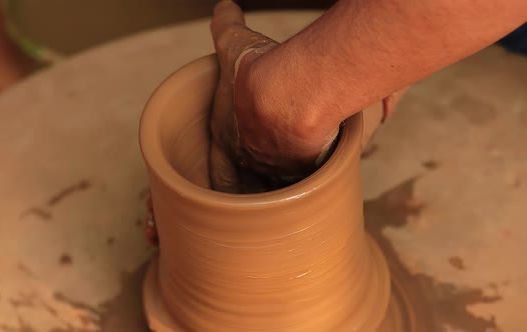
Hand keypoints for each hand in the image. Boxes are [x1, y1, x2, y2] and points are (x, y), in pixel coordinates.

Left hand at [210, 0, 317, 193]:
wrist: (290, 93)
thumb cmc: (257, 72)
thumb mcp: (233, 43)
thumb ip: (226, 24)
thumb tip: (225, 5)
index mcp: (225, 138)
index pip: (218, 166)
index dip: (222, 169)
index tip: (229, 172)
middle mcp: (248, 158)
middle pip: (249, 175)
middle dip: (255, 175)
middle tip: (264, 174)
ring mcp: (275, 167)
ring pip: (277, 179)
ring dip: (282, 177)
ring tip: (291, 173)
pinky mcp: (304, 171)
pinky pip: (304, 178)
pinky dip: (308, 175)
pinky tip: (313, 172)